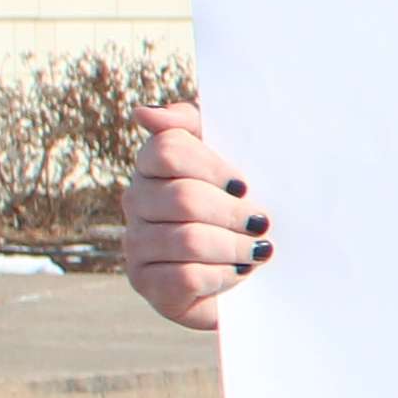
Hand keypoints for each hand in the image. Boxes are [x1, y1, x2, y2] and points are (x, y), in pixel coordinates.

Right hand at [121, 101, 263, 329]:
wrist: (256, 274)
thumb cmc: (243, 207)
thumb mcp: (233, 157)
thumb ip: (194, 125)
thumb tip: (145, 114)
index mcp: (153, 165)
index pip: (168, 150)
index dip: (212, 167)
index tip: (244, 185)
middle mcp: (136, 201)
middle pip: (183, 198)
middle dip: (233, 214)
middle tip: (261, 223)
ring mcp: (136, 243)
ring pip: (188, 240)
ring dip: (234, 247)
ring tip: (257, 250)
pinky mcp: (147, 283)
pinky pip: (185, 276)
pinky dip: (222, 275)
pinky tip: (238, 273)